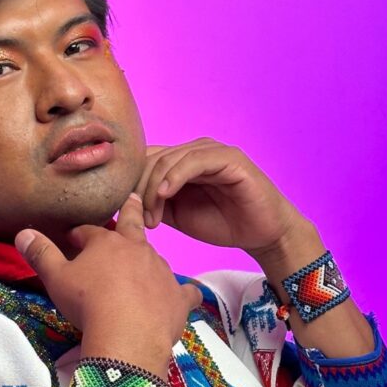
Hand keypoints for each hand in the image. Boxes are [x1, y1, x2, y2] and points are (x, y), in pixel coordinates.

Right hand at [15, 193, 201, 372]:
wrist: (127, 335)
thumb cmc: (88, 303)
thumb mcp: (56, 278)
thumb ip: (41, 254)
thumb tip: (23, 232)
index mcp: (108, 243)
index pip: (90, 232)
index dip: (80, 235)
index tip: (73, 239)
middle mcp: (139, 250)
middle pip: (133, 227)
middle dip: (130, 213)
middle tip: (133, 199)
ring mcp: (162, 273)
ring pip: (155, 259)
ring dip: (147, 261)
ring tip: (143, 267)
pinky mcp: (178, 298)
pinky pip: (186, 292)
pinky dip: (185, 293)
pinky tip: (187, 295)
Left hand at [135, 138, 306, 257]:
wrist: (261, 234)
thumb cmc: (223, 223)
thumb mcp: (178, 216)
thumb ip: (155, 203)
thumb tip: (126, 202)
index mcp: (180, 163)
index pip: (145, 161)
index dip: (132, 185)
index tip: (127, 215)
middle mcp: (194, 152)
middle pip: (153, 159)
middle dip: (141, 190)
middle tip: (144, 221)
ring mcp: (212, 152)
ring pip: (169, 160)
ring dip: (155, 189)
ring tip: (154, 218)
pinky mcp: (229, 158)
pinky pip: (194, 160)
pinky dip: (176, 176)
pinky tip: (167, 195)